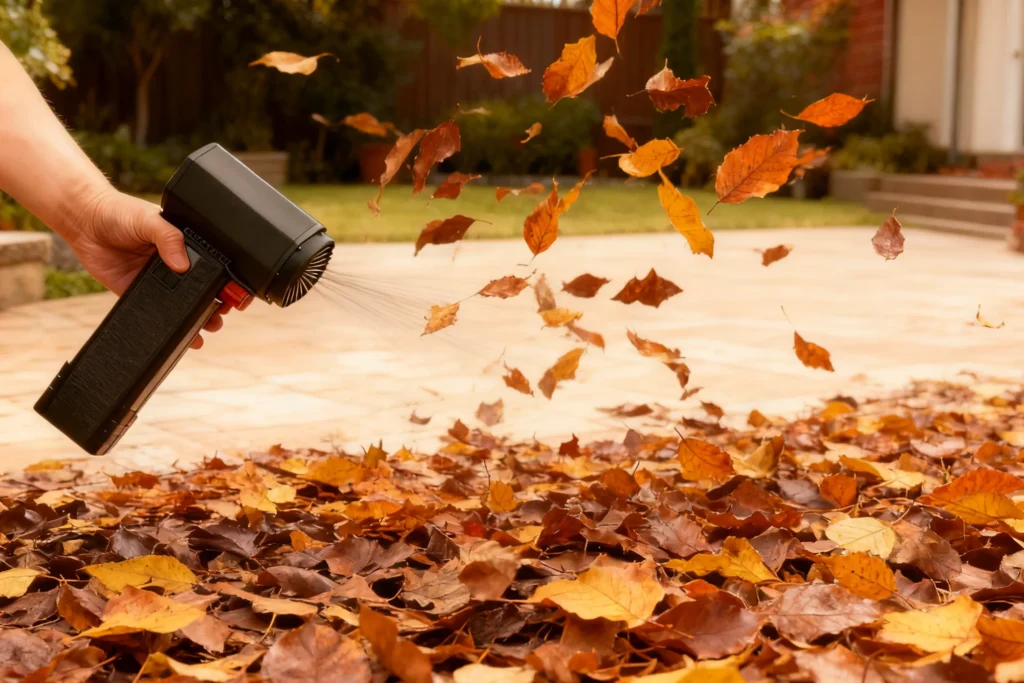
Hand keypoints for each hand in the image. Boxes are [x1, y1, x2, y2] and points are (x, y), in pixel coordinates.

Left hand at [68, 186, 226, 348]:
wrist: (84, 221)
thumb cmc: (119, 212)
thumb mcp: (149, 219)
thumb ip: (168, 238)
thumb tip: (183, 265)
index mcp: (183, 243)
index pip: (212, 262)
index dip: (225, 277)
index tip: (236, 290)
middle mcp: (174, 262)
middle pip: (202, 286)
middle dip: (217, 302)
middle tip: (224, 313)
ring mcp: (157, 279)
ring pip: (183, 302)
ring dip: (197, 316)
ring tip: (209, 326)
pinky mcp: (137, 291)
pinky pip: (156, 311)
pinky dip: (168, 323)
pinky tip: (180, 334)